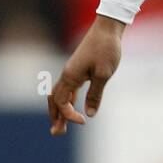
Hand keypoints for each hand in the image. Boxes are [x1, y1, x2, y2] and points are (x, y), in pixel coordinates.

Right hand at [48, 15, 124, 135]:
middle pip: (54, 100)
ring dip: (59, 110)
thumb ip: (95, 94)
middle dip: (55, 117)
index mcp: (70, 76)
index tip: (84, 121)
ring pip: (59, 94)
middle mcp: (67, 74)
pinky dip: (66, 101)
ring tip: (60, 126)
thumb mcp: (104, 74)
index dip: (69, 116)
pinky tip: (72, 108)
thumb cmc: (107, 49)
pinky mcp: (77, 69)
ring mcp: (71, 71)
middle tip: (57, 133)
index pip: (62, 103)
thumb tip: (89, 114)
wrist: (108, 28)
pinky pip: (67, 88)